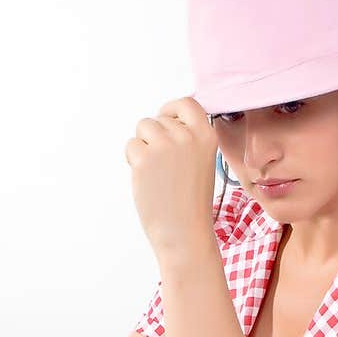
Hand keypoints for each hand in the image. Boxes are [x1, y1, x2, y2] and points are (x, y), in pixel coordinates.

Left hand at [125, 96, 217, 259]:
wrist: (184, 233)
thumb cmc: (190, 203)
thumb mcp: (201, 163)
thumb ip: (187, 140)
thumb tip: (161, 121)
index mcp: (207, 136)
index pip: (187, 103)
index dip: (171, 109)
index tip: (165, 119)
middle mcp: (187, 136)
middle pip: (158, 119)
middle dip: (154, 137)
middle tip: (163, 166)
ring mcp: (165, 145)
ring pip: (143, 127)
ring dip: (142, 146)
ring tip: (155, 172)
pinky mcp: (144, 158)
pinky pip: (131, 145)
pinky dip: (133, 160)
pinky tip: (146, 179)